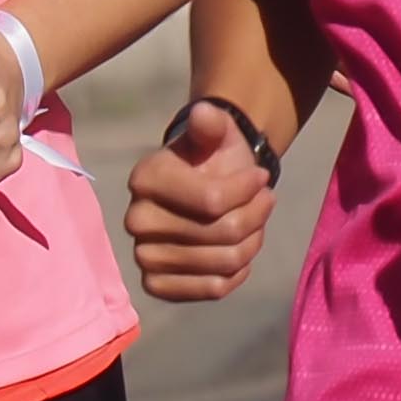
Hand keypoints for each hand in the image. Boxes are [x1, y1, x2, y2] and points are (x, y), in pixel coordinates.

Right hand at [126, 97, 279, 302]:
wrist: (203, 188)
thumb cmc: (212, 159)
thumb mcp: (217, 134)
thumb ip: (212, 124)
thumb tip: (205, 112)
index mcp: (145, 179)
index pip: (214, 201)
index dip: (250, 189)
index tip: (262, 176)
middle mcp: (137, 221)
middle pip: (224, 234)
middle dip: (257, 214)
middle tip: (264, 199)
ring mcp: (144, 256)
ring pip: (225, 262)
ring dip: (253, 241)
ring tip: (254, 221)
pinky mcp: (158, 285)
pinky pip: (214, 289)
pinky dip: (238, 270)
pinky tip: (239, 249)